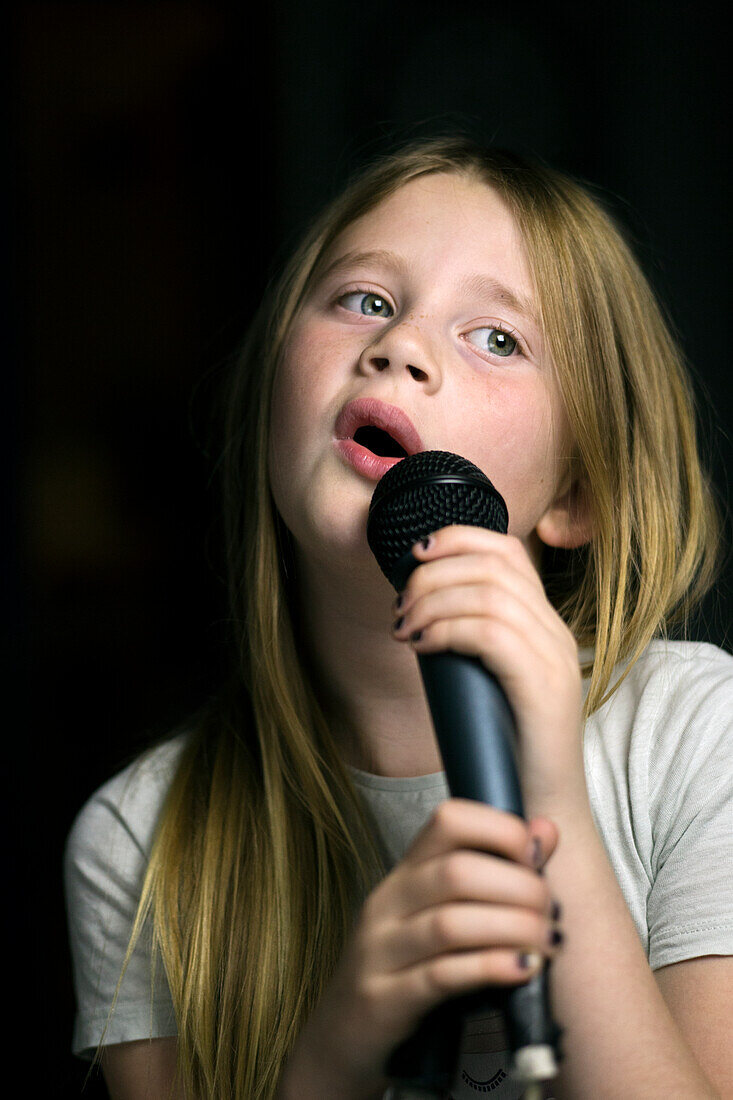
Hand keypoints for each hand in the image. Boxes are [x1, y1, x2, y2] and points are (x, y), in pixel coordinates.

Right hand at [278, 799, 560, 1098]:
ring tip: (546, 944)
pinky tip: (522, 970)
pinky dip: (489, 968)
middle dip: (519, 888)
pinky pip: (440, 976)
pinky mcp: (384, 999)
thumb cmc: (408, 968)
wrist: (344, 1037)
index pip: (449, 820)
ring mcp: (380, 950)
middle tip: (550, 913)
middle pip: (458, 872)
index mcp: (406, 872)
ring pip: (451, 923)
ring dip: (512, 929)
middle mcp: (389, 902)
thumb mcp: (445, 914)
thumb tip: (545, 831)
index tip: (535, 858)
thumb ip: (497, 871)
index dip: (500, 829)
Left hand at [391, 525, 587, 815]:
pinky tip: (421, 646)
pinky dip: (448, 629)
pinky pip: (492, 633)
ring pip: (490, 593)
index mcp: (544, 626)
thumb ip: (465, 645)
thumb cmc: (502, 750)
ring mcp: (554, 659)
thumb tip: (415, 612)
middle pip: (495, 564)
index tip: (413, 555)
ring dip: (433, 601)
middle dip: (434, 573)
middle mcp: (556, 634)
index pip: (508, 551)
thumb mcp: (482, 683)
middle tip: (399, 606)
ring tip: (403, 627)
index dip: (457, 538)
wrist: (539, 810)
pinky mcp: (543, 688)